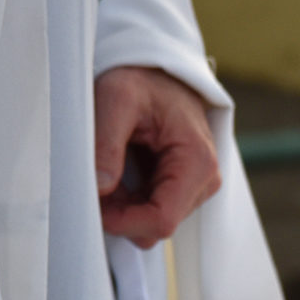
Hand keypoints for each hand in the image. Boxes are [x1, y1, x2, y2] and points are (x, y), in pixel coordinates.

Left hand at [93, 67, 220, 247]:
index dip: (122, 221)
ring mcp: (195, 188)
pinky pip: (149, 212)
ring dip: (122, 206)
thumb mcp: (117, 98)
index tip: (94, 202)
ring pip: (150, 224)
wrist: (159, 72)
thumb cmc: (144, 80)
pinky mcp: (182, 189)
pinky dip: (127, 201)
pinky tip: (118, 172)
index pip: (161, 220)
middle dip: (119, 212)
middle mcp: (205, 181)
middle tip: (95, 177)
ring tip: (107, 168)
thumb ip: (106, 143)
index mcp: (197, 162)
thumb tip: (100, 188)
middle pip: (155, 227)